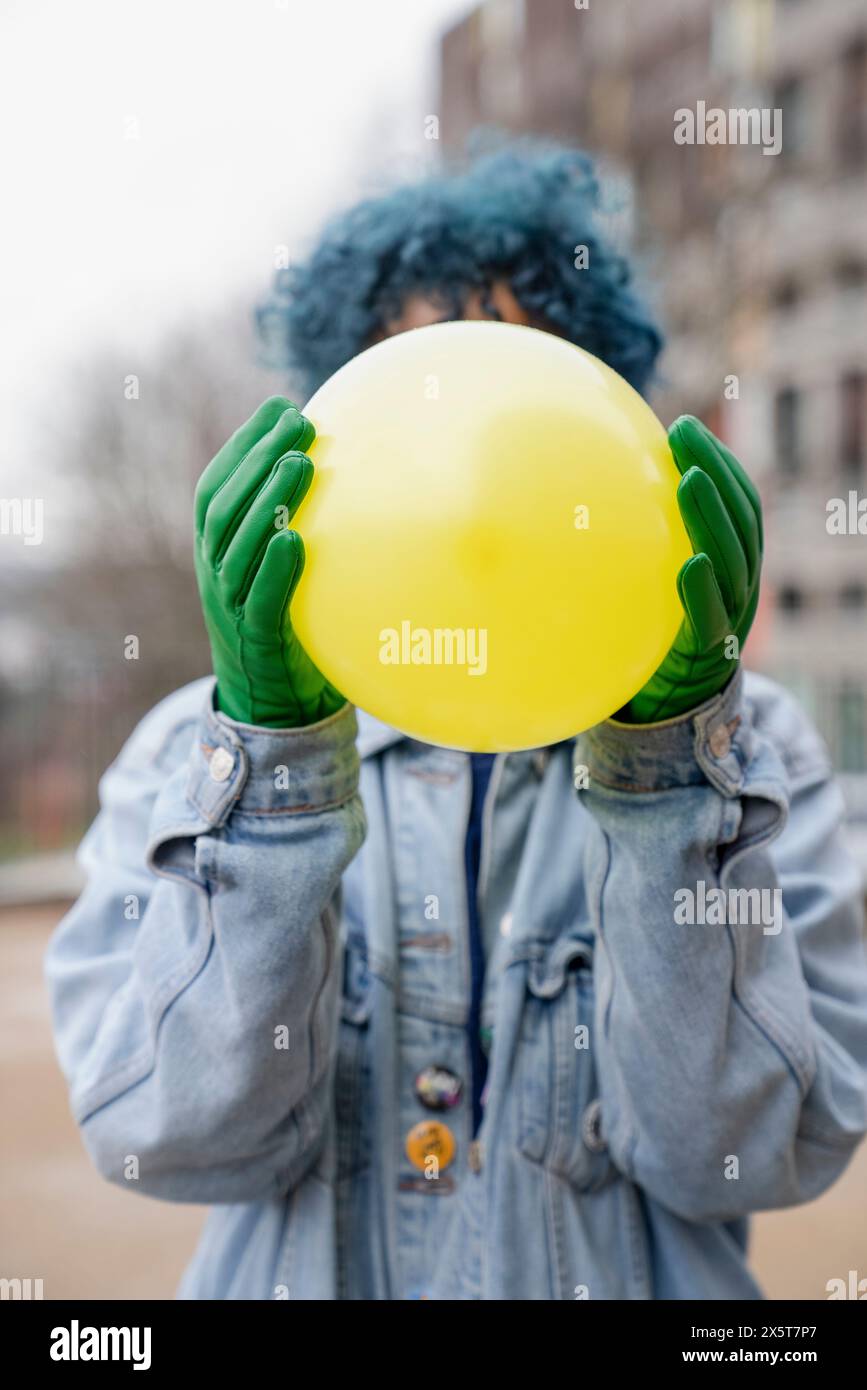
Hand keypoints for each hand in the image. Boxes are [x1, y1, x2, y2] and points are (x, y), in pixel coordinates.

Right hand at [194, 396, 344, 727]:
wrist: (269, 706)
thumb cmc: (284, 624)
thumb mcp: (278, 571)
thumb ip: (291, 526)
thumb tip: (338, 471)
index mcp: (214, 550)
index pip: (217, 485)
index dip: (242, 443)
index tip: (279, 405)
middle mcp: (212, 572)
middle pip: (223, 505)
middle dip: (257, 456)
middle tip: (299, 420)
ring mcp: (227, 607)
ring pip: (235, 546)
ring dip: (266, 499)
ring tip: (301, 461)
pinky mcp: (253, 641)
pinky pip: (257, 602)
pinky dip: (272, 570)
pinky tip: (294, 539)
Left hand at [616, 415, 762, 724]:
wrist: (671, 706)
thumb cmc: (655, 631)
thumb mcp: (652, 583)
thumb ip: (642, 546)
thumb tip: (586, 493)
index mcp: (734, 561)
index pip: (738, 503)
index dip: (719, 463)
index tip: (684, 428)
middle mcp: (741, 583)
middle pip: (740, 519)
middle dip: (716, 472)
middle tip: (684, 434)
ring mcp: (732, 616)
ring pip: (734, 560)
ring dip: (712, 516)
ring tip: (689, 479)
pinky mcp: (712, 652)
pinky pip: (713, 618)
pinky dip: (703, 589)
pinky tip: (688, 562)